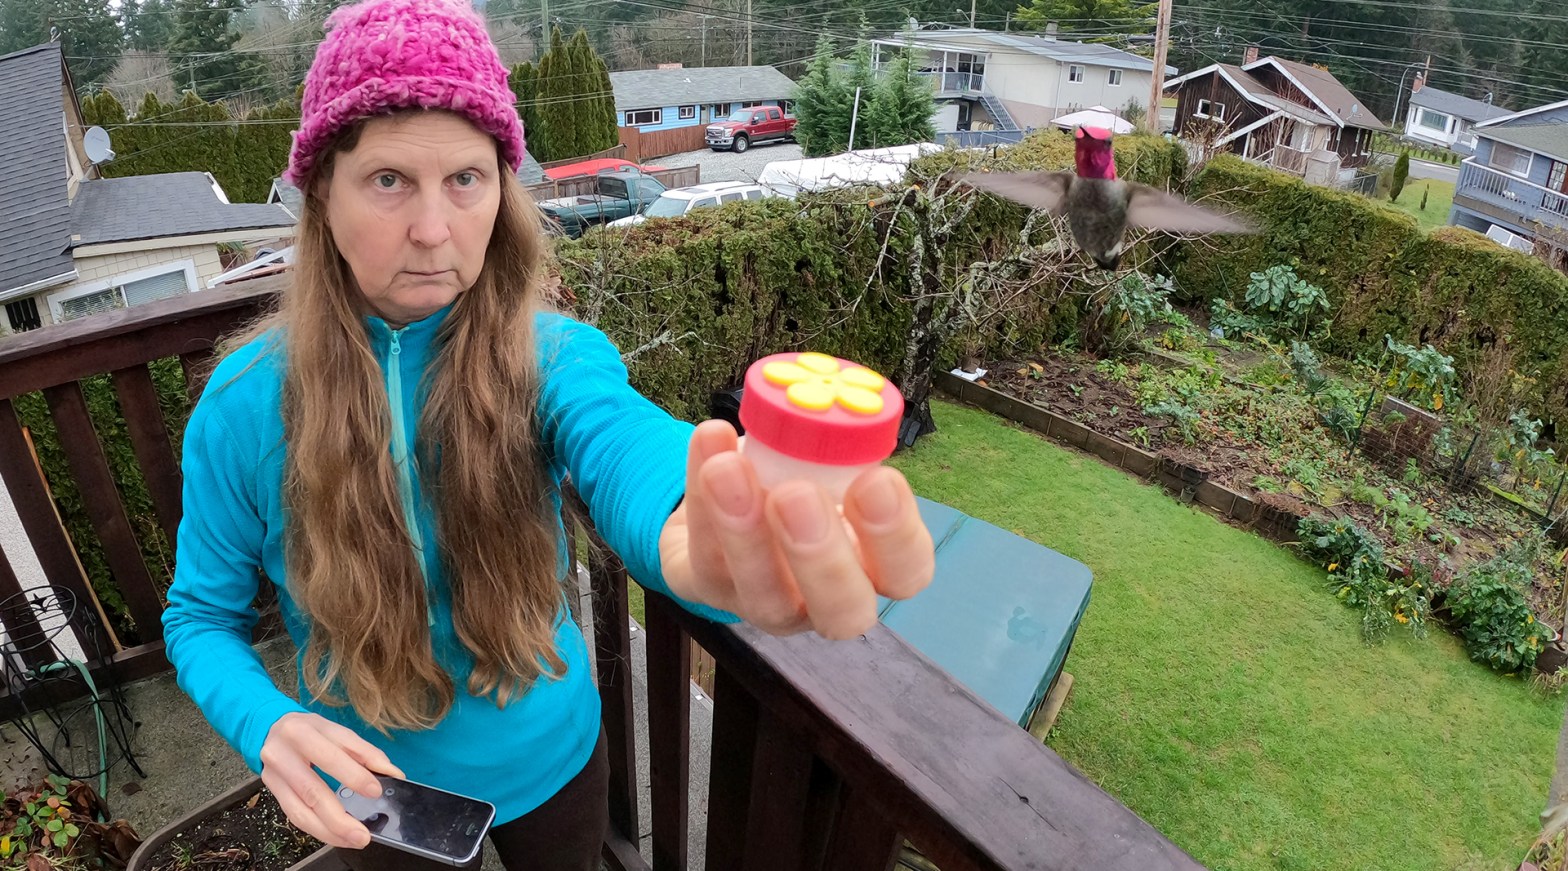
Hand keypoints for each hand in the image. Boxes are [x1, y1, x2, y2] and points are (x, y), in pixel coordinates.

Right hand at [259, 712, 405, 848]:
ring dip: (329, 831)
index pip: (330, 756)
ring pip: (301, 811)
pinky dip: (318, 830)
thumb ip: (364, 752)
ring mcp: (274, 776)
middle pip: (312, 791)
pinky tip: (337, 835)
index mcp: (302, 731)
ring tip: (353, 839)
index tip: (376, 791)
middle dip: (340, 817)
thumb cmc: (310, 731)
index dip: (354, 775)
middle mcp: (282, 754)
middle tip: (362, 833)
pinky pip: (295, 817)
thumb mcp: (336, 732)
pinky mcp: (272, 792)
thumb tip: (392, 773)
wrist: (270, 730)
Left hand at [659, 420, 934, 638]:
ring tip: (728, 467)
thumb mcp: (826, 458)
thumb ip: (836, 445)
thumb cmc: (796, 476)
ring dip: (744, 530)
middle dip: (821, 556)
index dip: (897, 535)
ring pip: (763, 594)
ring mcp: (766, 604)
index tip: (878, 477)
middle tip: (797, 494)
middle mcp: (826, 600)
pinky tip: (708, 444)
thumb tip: (829, 407)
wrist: (725, 498)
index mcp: (873, 566)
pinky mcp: (709, 591)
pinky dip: (699, 498)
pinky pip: (703, 556)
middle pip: (843, 612)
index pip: (907, 572)